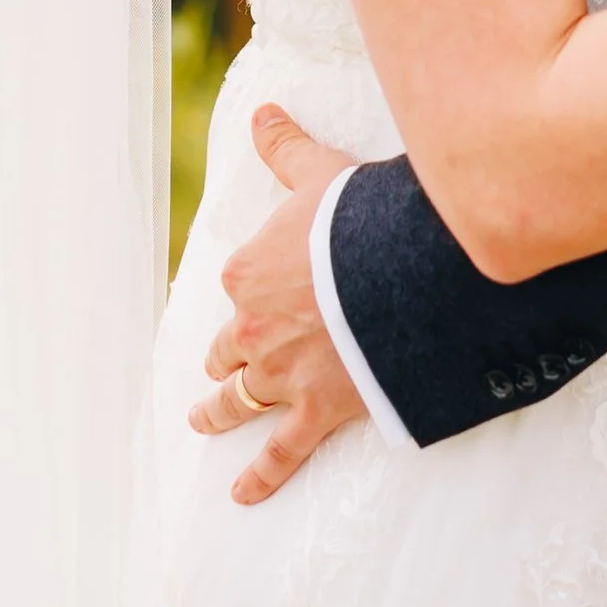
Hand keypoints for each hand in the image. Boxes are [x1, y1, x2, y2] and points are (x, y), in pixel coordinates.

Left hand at [197, 105, 368, 505]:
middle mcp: (254, 330)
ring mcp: (282, 376)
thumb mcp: (321, 175)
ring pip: (238, 401)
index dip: (251, 290)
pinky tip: (241, 496)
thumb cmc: (361, 221)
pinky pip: (279, 453)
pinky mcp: (316, 412)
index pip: (239, 285)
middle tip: (220, 367)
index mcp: (249, 274)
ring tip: (204, 421)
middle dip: (224, 357)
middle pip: (229, 348)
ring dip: (219, 413)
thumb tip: (262, 110)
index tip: (265, 292)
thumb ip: (286, 148)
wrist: (401, 279)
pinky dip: (259, 478)